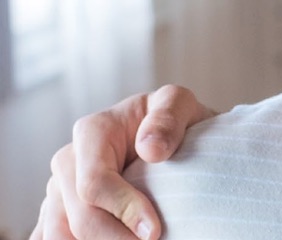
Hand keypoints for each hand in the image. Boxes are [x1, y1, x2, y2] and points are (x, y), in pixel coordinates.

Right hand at [30, 85, 214, 239]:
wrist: (168, 133)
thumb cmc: (173, 120)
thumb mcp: (179, 104)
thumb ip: (169, 117)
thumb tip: (151, 149)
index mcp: (92, 132)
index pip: (94, 184)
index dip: (123, 210)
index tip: (154, 230)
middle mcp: (68, 162)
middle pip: (78, 217)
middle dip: (115, 238)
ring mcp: (58, 190)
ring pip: (60, 235)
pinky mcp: (59, 212)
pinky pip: (52, 237)